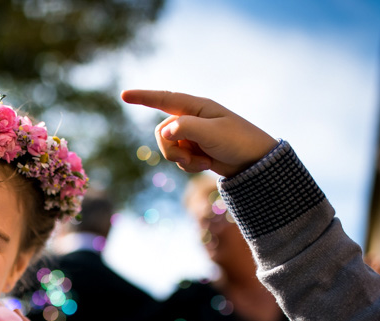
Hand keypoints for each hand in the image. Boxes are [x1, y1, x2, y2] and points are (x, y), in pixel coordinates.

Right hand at [120, 90, 278, 177]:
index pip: (164, 99)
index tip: (123, 95)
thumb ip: (186, 129)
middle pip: (162, 132)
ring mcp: (192, 136)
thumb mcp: (212, 133)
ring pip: (168, 148)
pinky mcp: (194, 151)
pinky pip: (178, 159)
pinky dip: (188, 166)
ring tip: (201, 162)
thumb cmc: (238, 141)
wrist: (255, 163)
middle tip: (187, 158)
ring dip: (181, 160)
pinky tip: (206, 165)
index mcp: (197, 107)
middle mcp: (192, 119)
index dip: (143, 97)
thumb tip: (164, 133)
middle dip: (170, 149)